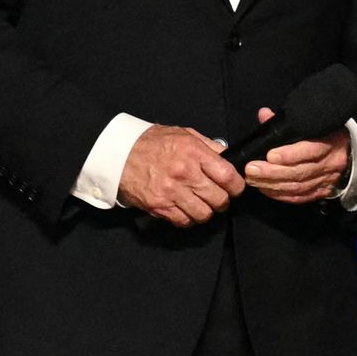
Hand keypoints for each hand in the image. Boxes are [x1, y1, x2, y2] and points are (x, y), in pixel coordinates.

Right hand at [117, 124, 244, 226]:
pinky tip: (187, 209)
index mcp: (193, 152)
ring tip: (202, 204)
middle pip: (219, 198)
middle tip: (219, 197)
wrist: (119, 153)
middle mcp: (184, 173)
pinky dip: (189, 218)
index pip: (228, 176)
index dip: (237, 186)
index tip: (236, 188)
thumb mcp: (184, 134)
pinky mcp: (159, 206)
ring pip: (203, 213)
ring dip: (207, 211)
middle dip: (223, 200)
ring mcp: (171, 191)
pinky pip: (184, 221)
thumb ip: (208, 146)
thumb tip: (229, 157)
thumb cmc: (152, 142)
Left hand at [241, 107, 349, 203]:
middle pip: (300, 172)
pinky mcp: (322, 192)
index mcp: (331, 142)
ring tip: (253, 180)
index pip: (311, 150)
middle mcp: (331, 164)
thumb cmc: (328, 134)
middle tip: (251, 169)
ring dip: (273, 185)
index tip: (269, 155)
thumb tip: (264, 114)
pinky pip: (300, 197)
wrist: (352, 152)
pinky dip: (281, 195)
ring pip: (298, 187)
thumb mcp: (314, 123)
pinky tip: (266, 190)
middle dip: (273, 172)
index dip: (290, 155)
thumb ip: (288, 121)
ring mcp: (327, 181)